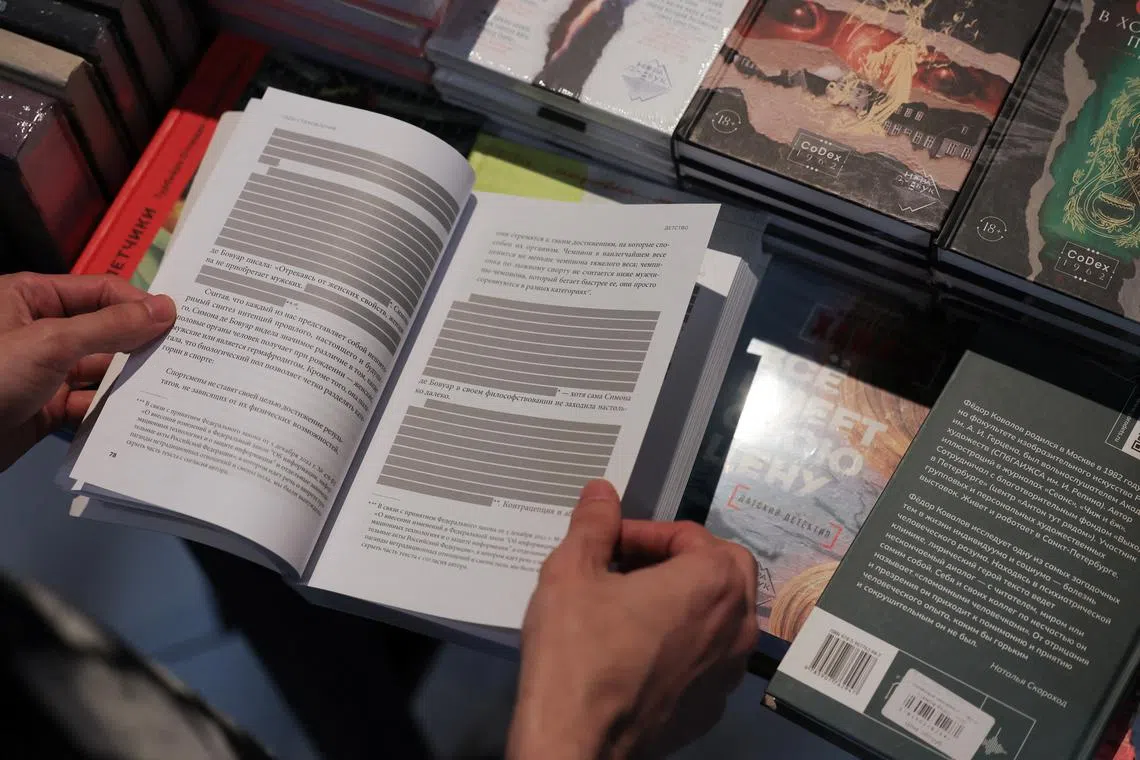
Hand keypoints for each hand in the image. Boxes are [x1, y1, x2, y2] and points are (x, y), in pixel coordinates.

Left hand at [0, 273, 175, 469]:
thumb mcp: (51, 343)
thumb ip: (110, 326)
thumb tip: (167, 309)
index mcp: (31, 298)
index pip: (99, 292)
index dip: (138, 304)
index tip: (179, 323)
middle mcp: (40, 331)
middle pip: (104, 331)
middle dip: (140, 344)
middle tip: (187, 356)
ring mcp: (43, 372)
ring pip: (99, 370)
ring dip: (129, 380)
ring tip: (174, 386)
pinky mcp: (45, 409)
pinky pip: (87, 404)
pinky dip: (111, 410)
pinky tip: (142, 414)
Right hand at [508, 481, 757, 759]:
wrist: (576, 743)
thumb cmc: (576, 651)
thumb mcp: (572, 572)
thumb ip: (593, 524)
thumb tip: (602, 491)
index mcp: (712, 582)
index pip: (690, 534)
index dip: (645, 532)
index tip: (608, 547)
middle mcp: (737, 624)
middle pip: (722, 569)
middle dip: (677, 560)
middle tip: (627, 569)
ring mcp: (730, 672)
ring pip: (721, 615)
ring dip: (686, 600)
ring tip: (633, 607)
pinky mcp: (712, 709)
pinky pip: (709, 659)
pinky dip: (685, 644)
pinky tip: (640, 653)